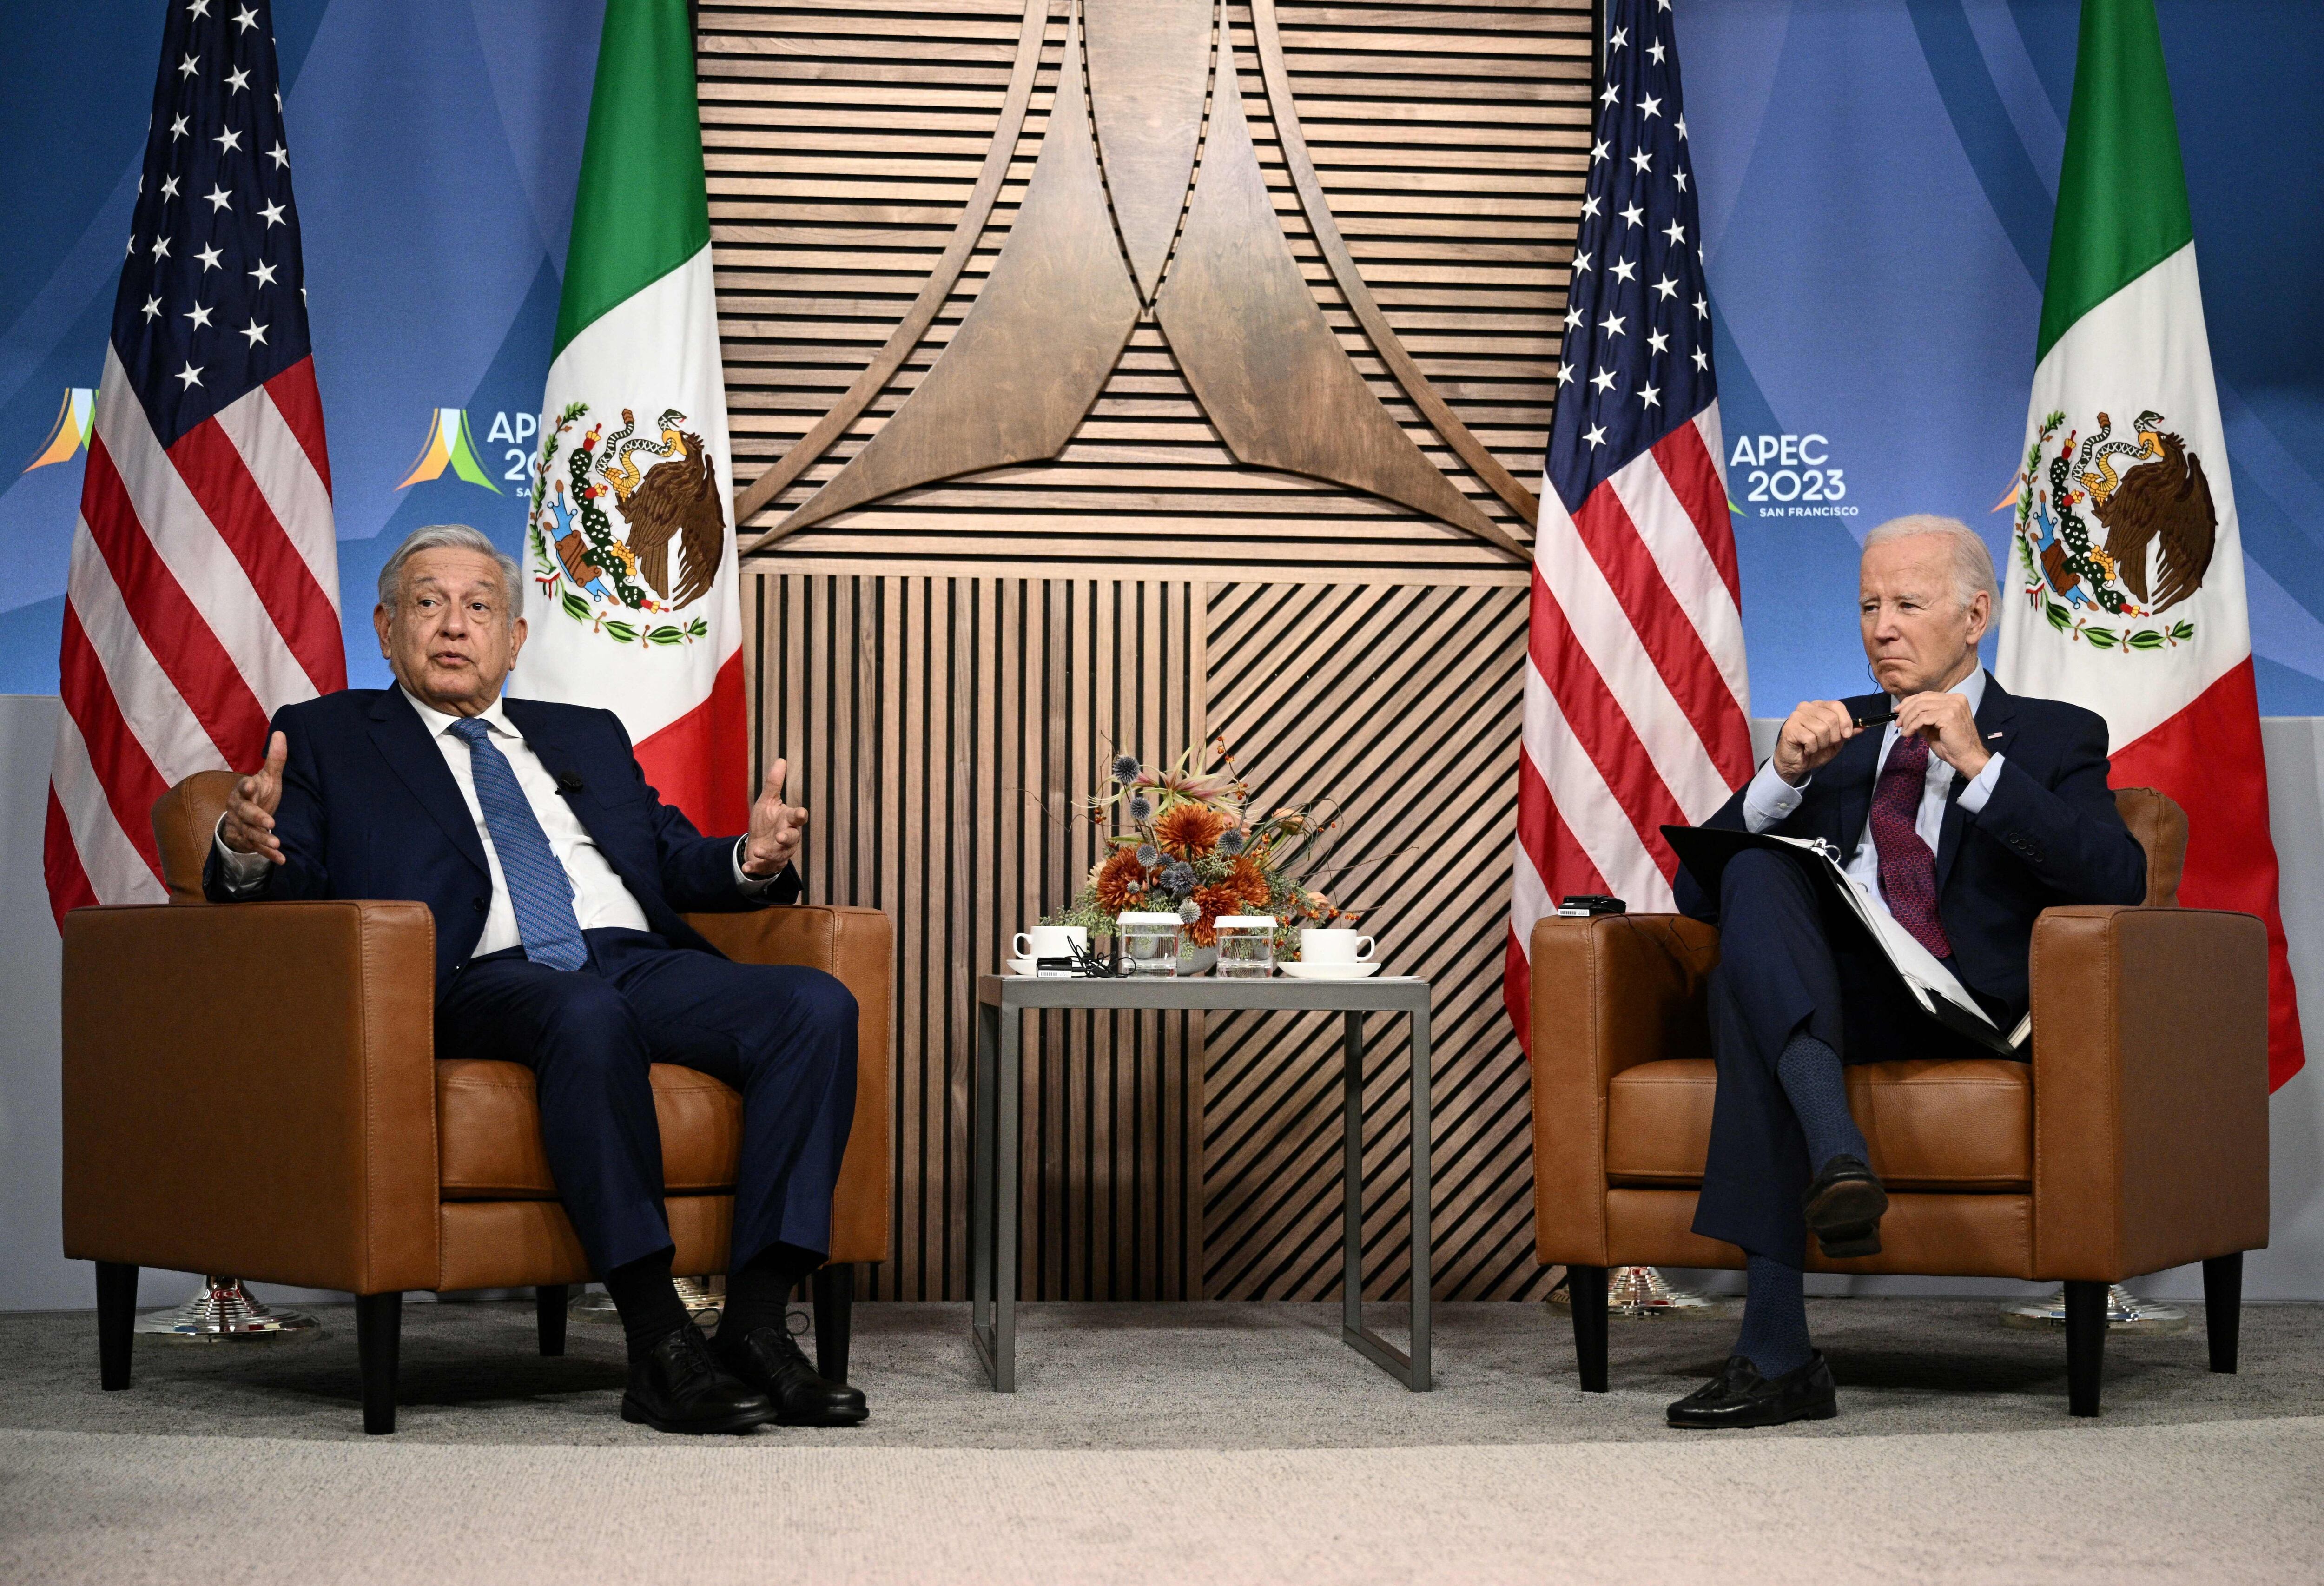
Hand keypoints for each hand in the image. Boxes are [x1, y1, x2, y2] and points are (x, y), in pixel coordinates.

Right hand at [221, 731, 288, 862]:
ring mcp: (241, 826)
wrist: (242, 819)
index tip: (252, 785)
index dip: (247, 788)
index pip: (244, 788)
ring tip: (276, 843)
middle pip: (245, 813)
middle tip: (270, 822)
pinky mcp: (246, 840)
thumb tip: (281, 732)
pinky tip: (281, 859)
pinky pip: (256, 848)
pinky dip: (268, 854)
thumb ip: (275, 760)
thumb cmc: (258, 794)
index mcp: (243, 791)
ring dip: (262, 839)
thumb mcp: (267, 778)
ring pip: (250, 833)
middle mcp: (239, 809)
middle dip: (257, 817)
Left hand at [742, 758, 807, 878]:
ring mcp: (779, 852)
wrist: (757, 845)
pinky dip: (754, 867)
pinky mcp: (767, 864)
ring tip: (758, 850)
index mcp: (788, 821)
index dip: (800, 816)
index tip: (800, 813)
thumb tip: (780, 760)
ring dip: (769, 853)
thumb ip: (773, 784)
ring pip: (779, 854)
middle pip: (792, 838)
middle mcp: (787, 837)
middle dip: (787, 838)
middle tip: (780, 836)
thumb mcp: (767, 801)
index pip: (798, 818)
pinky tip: (746, 867)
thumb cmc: (766, 822)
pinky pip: (762, 867)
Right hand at [1770, 700, 1859, 785]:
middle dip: (1833, 737)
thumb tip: (1863, 727)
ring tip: (1813, 747)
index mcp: (1819, 706)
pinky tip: (1806, 749)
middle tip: (1824, 744)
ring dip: (1821, 744)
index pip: (1837, 706)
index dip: (1845, 721)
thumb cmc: (1814, 750)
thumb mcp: (1836, 742)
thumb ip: (1848, 733)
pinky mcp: (1790, 727)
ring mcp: (1797, 716)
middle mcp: (1807, 707)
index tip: (1846, 735)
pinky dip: (1811, 748)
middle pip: (1831, 719)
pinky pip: (1810, 738)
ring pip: (1821, 729)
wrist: (1795, 764)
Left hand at [1896, 690, 1989, 778]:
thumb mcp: (1933, 728)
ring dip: (1908, 719)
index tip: (1898, 711)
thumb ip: (1922, 718)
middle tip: (1897, 723)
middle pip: (1922, 699)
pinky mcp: (1948, 715)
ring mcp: (1953, 706)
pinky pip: (1922, 718)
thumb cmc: (1951, 745)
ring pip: (1920, 707)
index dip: (1909, 702)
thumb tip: (1904, 714)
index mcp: (1954, 699)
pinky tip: (1909, 734)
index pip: (1926, 695)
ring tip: (1903, 731)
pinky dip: (1912, 726)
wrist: (1966, 757)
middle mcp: (1955, 699)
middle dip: (1906, 711)